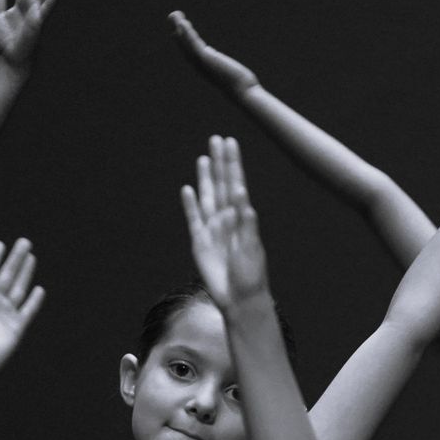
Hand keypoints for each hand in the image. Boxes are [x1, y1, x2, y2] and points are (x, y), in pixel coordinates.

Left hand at [0, 239, 45, 378]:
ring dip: (26, 273)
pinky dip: (34, 300)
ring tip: (31, 257)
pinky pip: (28, 310)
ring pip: (19, 287)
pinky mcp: (17, 326)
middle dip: (16, 258)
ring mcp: (7, 312)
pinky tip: (39, 289)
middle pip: (8, 274)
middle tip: (24, 242)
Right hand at [170, 10, 257, 92]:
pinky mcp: (206, 59)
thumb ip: (223, 66)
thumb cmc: (240, 85)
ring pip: (186, 43)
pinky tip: (183, 23)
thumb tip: (225, 65)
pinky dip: (188, 33)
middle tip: (172, 16)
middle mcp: (198, 65)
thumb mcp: (229, 72)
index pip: (189, 51)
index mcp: (203, 67)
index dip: (183, 39)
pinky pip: (194, 44)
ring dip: (179, 28)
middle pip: (184, 45)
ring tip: (175, 15)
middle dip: (177, 30)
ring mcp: (201, 62)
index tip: (179, 27)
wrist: (243, 92)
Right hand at [181, 136, 270, 307]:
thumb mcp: (252, 247)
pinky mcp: (199, 242)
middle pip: (221, 185)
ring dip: (205, 178)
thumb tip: (241, 194)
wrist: (239, 299)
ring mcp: (212, 229)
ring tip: (204, 158)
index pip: (237, 184)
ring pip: (207, 197)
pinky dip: (190, 204)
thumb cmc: (251, 275)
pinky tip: (188, 189)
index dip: (233, 164)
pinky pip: (194, 219)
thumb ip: (246, 222)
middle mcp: (228, 219)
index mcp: (243, 218)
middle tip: (216, 140)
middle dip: (219, 163)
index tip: (231, 144)